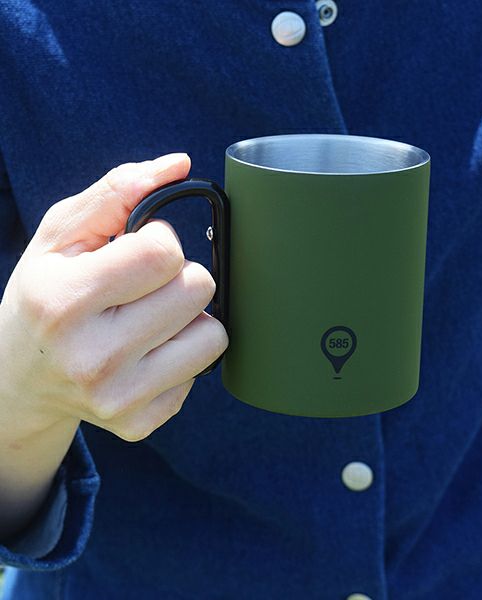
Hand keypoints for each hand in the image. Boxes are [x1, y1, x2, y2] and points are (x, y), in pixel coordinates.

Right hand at [0, 153, 227, 442]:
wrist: (18, 377)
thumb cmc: (43, 295)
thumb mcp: (61, 235)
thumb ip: (117, 190)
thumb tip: (178, 165)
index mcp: (64, 302)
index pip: (164, 252)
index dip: (158, 240)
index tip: (134, 252)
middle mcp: (92, 358)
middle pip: (197, 289)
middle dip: (177, 277)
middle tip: (140, 288)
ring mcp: (118, 399)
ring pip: (213, 335)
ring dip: (186, 318)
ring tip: (146, 320)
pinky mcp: (139, 423)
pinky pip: (200, 373)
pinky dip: (179, 356)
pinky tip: (143, 355)